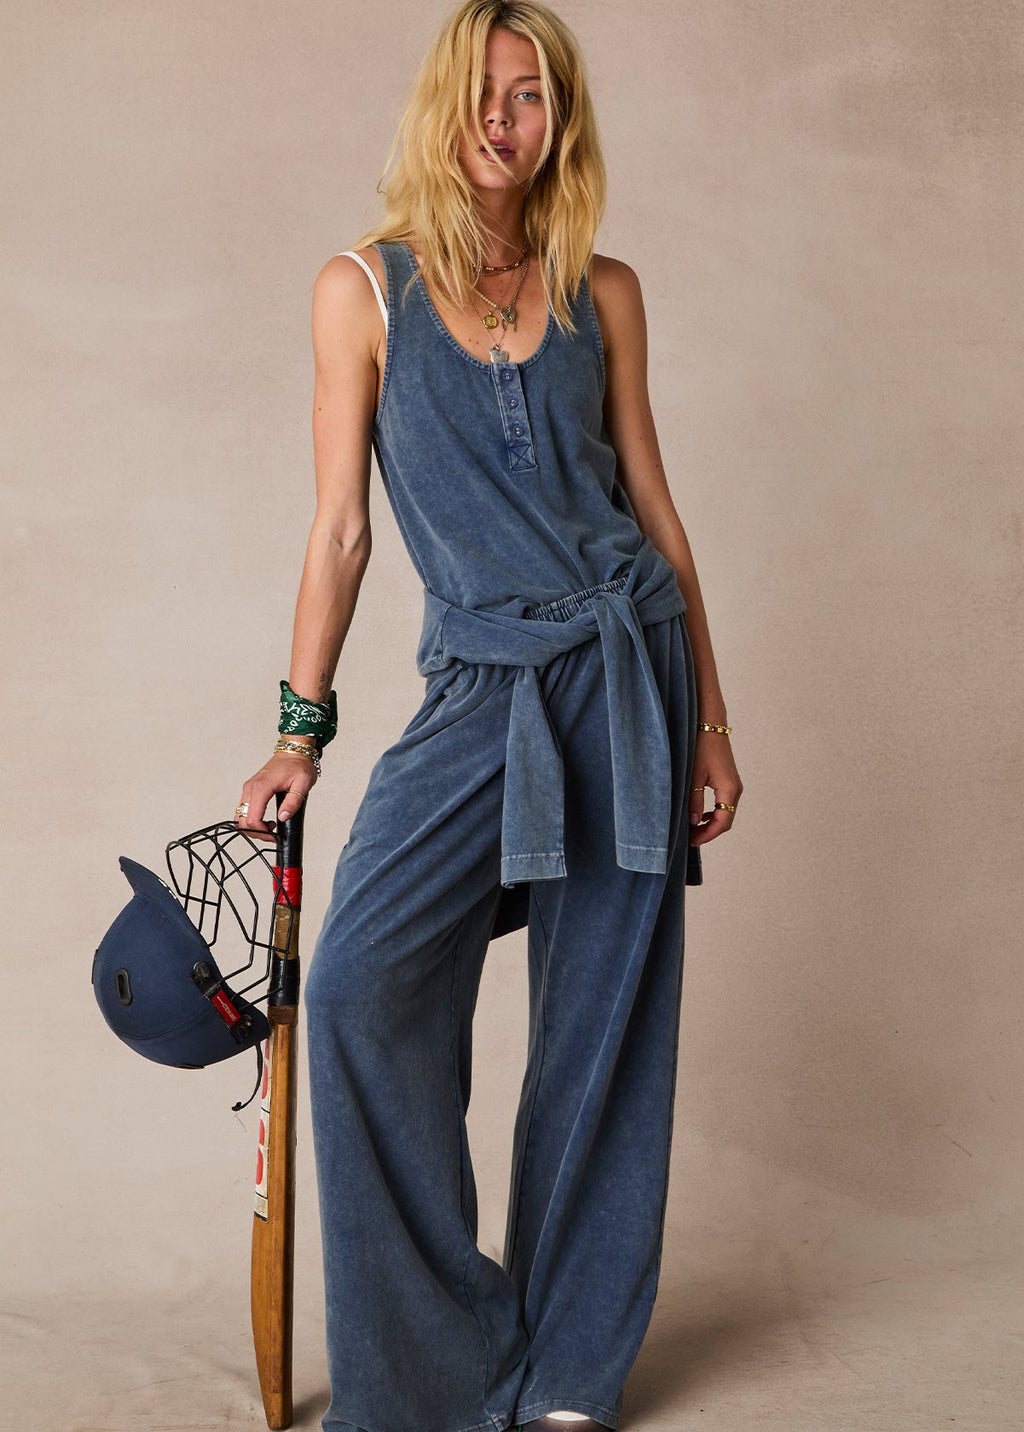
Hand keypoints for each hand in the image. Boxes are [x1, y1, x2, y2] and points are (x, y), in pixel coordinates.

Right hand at [236, 752, 317, 833]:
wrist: (293, 751)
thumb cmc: (299, 765)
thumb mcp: (303, 784)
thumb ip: (293, 802)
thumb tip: (283, 817)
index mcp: (261, 787)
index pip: (252, 819)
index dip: (262, 832)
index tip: (275, 836)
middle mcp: (251, 788)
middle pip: (242, 820)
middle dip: (256, 832)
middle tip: (272, 834)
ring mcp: (249, 788)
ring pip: (240, 816)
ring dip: (252, 826)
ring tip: (270, 826)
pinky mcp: (250, 789)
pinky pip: (244, 809)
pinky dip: (251, 818)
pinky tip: (266, 819)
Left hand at [688, 730, 741, 845]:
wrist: (710, 725)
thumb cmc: (700, 747)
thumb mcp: (693, 777)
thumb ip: (694, 802)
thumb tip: (694, 822)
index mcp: (729, 790)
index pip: (723, 823)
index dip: (708, 835)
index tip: (692, 842)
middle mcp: (735, 789)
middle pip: (726, 820)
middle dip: (708, 832)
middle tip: (689, 838)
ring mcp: (734, 785)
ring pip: (725, 812)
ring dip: (710, 823)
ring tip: (692, 829)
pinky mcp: (729, 780)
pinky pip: (724, 803)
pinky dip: (713, 812)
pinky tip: (700, 815)